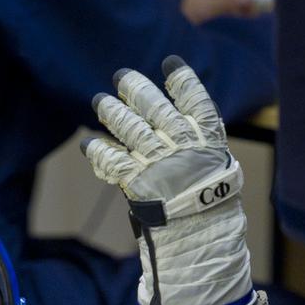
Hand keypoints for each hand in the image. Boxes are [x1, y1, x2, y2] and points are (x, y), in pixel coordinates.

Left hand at [82, 58, 249, 304]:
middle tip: (121, 76)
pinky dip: (97, 150)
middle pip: (154, 106)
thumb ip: (199, 149)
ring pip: (129, 126)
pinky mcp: (136, 180)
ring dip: (111, 111)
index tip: (170, 65)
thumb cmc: (213, 211)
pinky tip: (87, 143)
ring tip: (99, 100)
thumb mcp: (217, 173)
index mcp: (207, 138)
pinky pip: (111, 159)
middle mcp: (180, 143)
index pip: (195, 98)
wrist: (202, 239)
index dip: (182, 80)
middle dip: (136, 88)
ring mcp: (157, 160)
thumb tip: (184, 132)